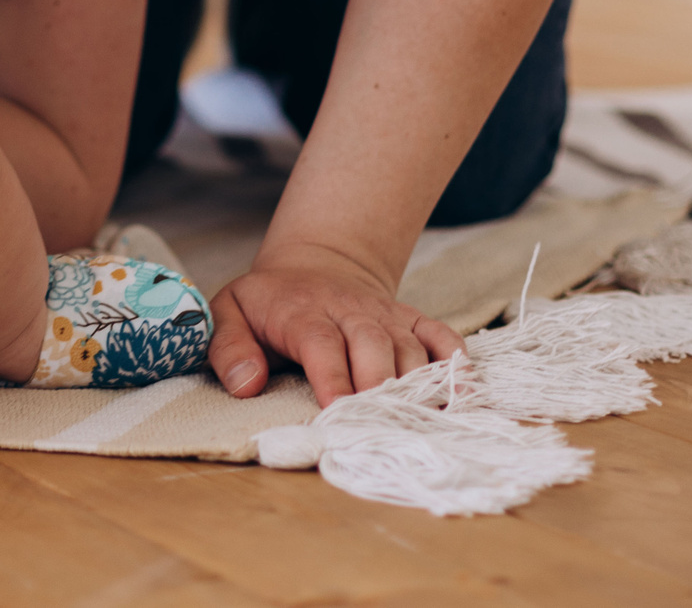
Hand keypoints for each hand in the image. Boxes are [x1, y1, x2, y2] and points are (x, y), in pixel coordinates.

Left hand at [209, 241, 463, 404]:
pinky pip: (441, 336)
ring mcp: (385, 314)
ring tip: (420, 425)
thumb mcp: (228, 314)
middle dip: (378, 388)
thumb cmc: (268, 304)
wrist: (314, 265)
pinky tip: (462, 396)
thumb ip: (229, 349)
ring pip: (409, 347)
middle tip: (378, 427)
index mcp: (302, 311)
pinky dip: (455, 364)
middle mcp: (350, 310)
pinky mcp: (411, 319)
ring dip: (417, 386)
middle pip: (373, 345)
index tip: (337, 412)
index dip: (333, 377)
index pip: (321, 343)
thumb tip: (246, 385)